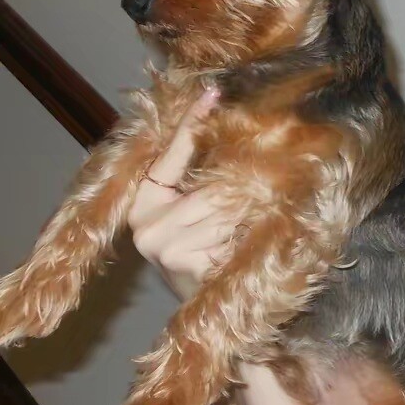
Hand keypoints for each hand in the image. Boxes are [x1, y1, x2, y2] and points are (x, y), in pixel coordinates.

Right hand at [128, 88, 239, 300]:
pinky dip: (245, 239)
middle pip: (208, 189)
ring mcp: (162, 247)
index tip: (212, 91)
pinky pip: (230, 234)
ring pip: (223, 211)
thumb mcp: (197, 215)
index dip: (192, 123)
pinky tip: (241, 253)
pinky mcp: (184, 263)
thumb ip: (199, 179)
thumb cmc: (205, 256)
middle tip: (262, 199)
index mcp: (143, 204)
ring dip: (246, 219)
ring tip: (246, 234)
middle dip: (240, 193)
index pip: (171, 155)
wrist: (209, 314)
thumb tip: (223, 124)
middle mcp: (145, 226)